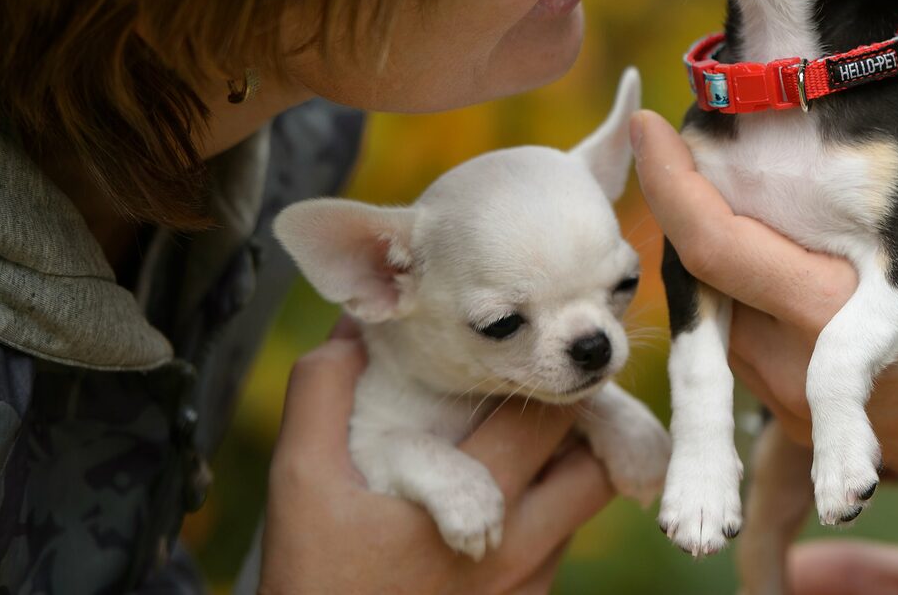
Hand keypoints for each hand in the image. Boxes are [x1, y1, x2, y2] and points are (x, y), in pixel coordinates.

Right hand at [258, 332, 613, 594]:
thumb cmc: (316, 582)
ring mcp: (530, 584)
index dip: (549, 382)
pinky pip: (560, 548)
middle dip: (576, 422)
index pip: (555, 420)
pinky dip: (543, 516)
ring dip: (561, 469)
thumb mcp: (301, 483)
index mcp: (477, 501)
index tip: (524, 361)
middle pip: (597, 464)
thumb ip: (324, 394)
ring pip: (581, 506)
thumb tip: (350, 329)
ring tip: (511, 447)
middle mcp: (522, 547)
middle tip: (534, 398)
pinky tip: (493, 503)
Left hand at [633, 30, 897, 563]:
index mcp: (828, 314)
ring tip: (752, 186)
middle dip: (699, 202)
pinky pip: (751, 339)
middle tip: (706, 136)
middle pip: (706, 275)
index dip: (670, 180)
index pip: (712, 245)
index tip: (649, 123)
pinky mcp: (800, 419)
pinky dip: (755, 287)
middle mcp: (789, 372)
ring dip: (730, 247)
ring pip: (723, 308)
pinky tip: (788, 245)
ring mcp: (788, 406)